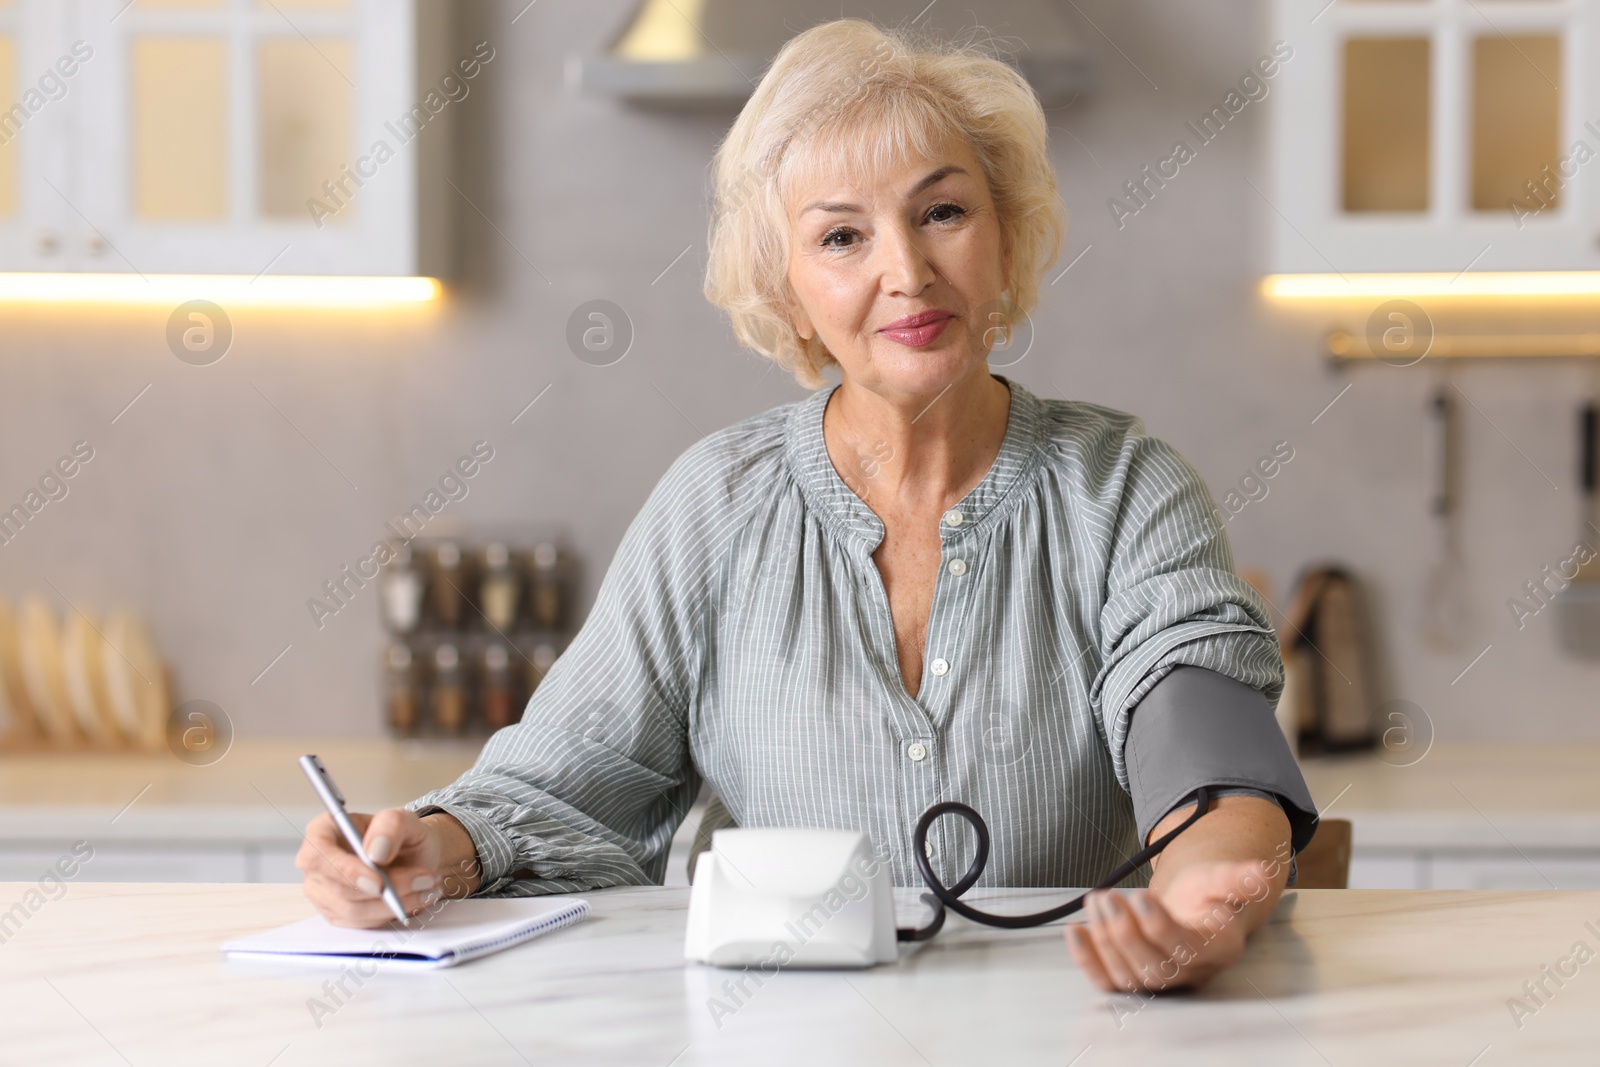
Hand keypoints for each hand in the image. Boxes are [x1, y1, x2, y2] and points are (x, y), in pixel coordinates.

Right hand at [296, 808, 476, 927]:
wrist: (413, 856)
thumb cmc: (401, 835)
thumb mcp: (404, 818)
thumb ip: (390, 825)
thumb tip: (374, 852)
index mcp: (323, 831)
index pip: (316, 854)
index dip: (343, 871)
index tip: (378, 881)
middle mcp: (318, 864)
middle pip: (339, 888)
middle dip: (386, 888)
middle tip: (423, 879)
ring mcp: (324, 892)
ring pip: (352, 910)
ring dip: (394, 902)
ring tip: (426, 885)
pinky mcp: (338, 914)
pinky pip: (361, 923)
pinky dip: (391, 913)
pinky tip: (415, 898)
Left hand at [1064, 860, 1275, 992]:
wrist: (1192, 910)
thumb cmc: (1207, 895)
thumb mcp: (1223, 880)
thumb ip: (1240, 878)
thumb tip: (1262, 872)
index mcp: (1216, 949)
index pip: (1186, 949)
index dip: (1160, 928)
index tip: (1140, 897)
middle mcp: (1188, 973)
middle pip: (1154, 969)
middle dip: (1125, 934)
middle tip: (1105, 898)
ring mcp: (1159, 980)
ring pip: (1129, 976)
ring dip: (1104, 940)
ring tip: (1094, 901)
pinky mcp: (1132, 978)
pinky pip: (1107, 981)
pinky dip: (1087, 960)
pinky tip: (1074, 931)